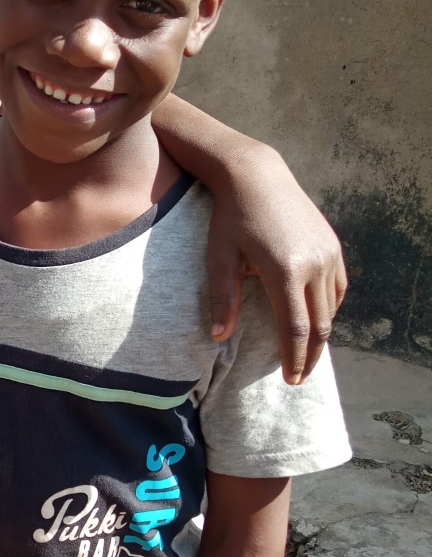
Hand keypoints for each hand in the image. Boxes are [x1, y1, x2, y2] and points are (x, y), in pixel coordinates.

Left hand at [206, 145, 346, 384]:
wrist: (257, 177)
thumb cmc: (230, 219)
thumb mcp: (219, 258)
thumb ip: (222, 300)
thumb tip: (219, 338)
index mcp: (285, 271)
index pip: (295, 329)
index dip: (293, 358)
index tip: (290, 379)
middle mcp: (314, 264)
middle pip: (320, 324)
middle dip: (310, 355)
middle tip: (299, 378)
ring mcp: (328, 254)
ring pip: (332, 308)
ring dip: (321, 334)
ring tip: (306, 354)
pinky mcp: (333, 246)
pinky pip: (338, 288)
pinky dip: (329, 310)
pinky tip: (316, 321)